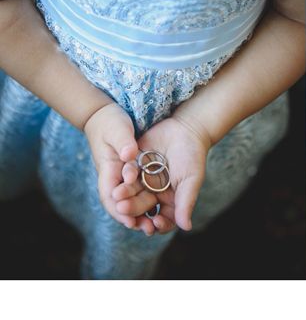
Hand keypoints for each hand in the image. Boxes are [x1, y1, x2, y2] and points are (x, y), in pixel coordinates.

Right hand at [82, 103, 145, 231]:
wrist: (106, 114)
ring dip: (141, 213)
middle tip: (148, 229)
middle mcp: (114, 176)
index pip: (110, 196)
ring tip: (155, 226)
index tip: (131, 222)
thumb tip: (129, 154)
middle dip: (133, 217)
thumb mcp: (117, 129)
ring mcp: (123, 175)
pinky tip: (160, 209)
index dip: (120, 210)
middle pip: (121, 203)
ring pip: (131, 199)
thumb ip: (123, 142)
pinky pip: (139, 190)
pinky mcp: (133, 172)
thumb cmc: (110, 121)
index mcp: (108, 169)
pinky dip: (147, 201)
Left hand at [111, 115, 211, 232]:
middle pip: (142, 207)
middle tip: (124, 208)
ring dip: (124, 195)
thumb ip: (186, 202)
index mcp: (170, 200)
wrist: (185, 128)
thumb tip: (186, 227)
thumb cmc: (193, 156)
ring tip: (118, 193)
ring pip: (131, 192)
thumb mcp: (191, 180)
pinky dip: (125, 175)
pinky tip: (126, 174)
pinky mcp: (134, 165)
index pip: (163, 219)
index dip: (158, 225)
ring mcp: (143, 180)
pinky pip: (126, 174)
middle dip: (133, 209)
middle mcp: (155, 193)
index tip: (155, 223)